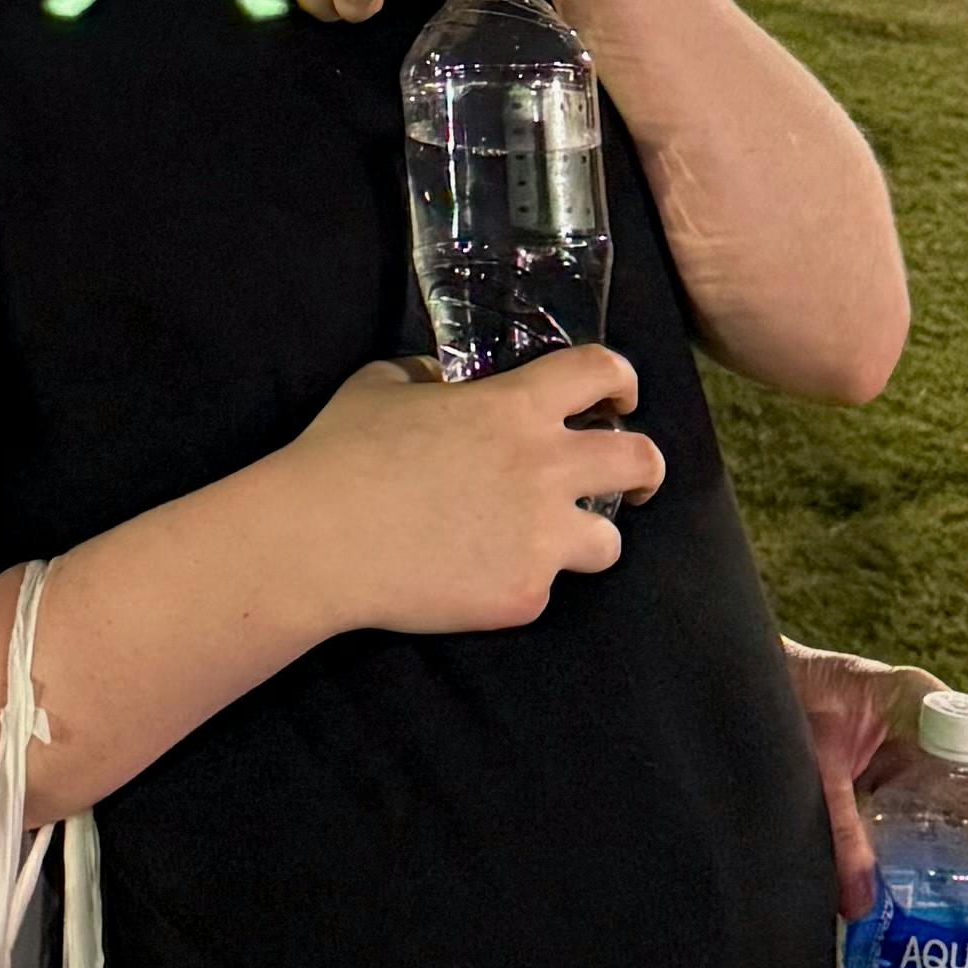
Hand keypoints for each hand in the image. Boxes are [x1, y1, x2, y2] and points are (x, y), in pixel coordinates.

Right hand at [276, 350, 661, 630]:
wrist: (321, 540)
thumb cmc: (342, 454)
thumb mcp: (382, 386)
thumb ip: (426, 377)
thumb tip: (442, 382)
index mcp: (515, 407)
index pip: (601, 371)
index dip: (621, 379)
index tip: (618, 396)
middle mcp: (544, 469)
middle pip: (640, 460)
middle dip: (646, 467)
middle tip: (632, 478)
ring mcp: (539, 537)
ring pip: (608, 542)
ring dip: (587, 536)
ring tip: (551, 540)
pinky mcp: (522, 595)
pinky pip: (543, 589)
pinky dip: (519, 583)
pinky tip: (477, 577)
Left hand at [783, 643, 967, 914]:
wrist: (753, 685)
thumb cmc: (785, 699)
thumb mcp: (811, 761)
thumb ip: (836, 826)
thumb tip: (864, 906)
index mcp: (927, 707)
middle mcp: (941, 732)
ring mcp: (927, 760)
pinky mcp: (906, 785)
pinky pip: (951, 825)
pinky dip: (964, 867)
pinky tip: (964, 915)